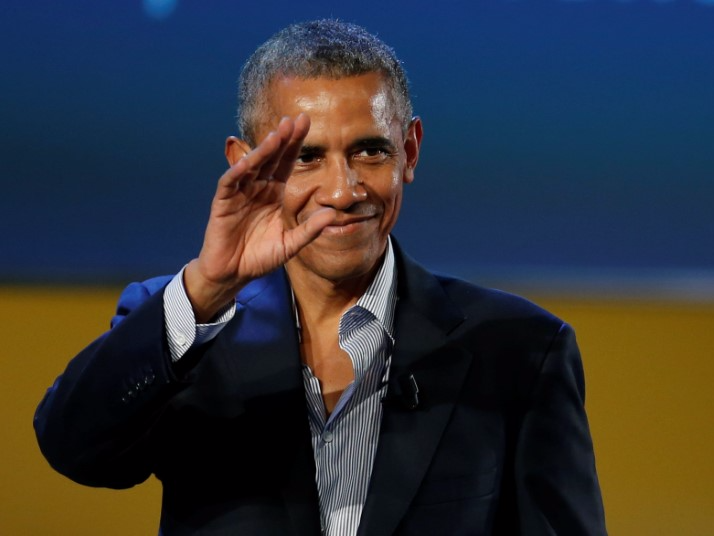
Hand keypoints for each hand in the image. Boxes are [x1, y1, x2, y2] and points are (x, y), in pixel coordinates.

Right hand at [184, 114, 334, 321]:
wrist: (233, 274)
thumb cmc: (259, 257)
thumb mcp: (290, 244)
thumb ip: (309, 230)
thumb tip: (332, 215)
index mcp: (274, 193)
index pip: (286, 163)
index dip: (295, 144)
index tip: (306, 123)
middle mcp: (257, 188)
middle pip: (271, 158)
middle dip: (283, 139)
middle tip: (295, 119)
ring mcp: (239, 193)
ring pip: (252, 166)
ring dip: (263, 150)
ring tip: (277, 135)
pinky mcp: (223, 203)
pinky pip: (230, 183)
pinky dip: (238, 171)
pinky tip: (248, 161)